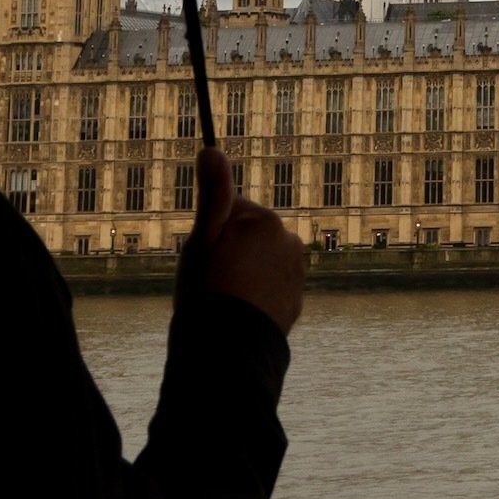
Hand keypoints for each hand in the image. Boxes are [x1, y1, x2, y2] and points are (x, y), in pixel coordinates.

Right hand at [185, 147, 304, 333]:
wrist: (230, 349)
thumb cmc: (209, 289)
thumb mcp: (202, 239)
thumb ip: (212, 193)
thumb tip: (211, 149)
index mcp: (265, 221)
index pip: (230, 211)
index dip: (211, 232)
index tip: (204, 256)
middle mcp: (289, 241)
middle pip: (248, 235)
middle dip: (230, 250)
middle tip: (212, 278)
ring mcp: (295, 273)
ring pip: (259, 261)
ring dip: (244, 272)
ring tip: (226, 297)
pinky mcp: (295, 300)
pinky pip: (270, 287)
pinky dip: (257, 294)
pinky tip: (241, 311)